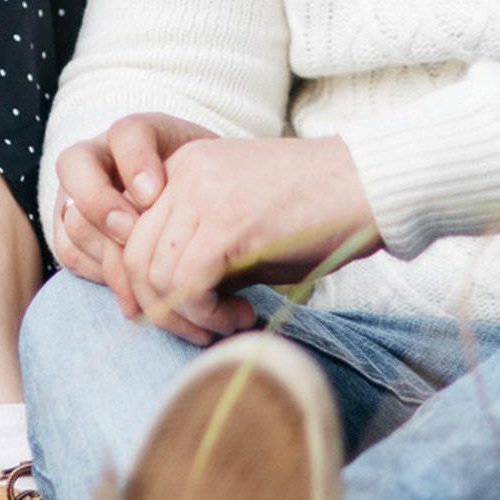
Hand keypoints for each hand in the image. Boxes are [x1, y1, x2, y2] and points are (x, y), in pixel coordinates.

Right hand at [53, 112, 216, 317]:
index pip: (127, 133)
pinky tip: (133, 297)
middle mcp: (102, 158)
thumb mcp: (219, 188)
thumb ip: (212, 199)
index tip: (157, 194)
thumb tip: (224, 241)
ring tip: (141, 284)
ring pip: (70, 214)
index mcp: (143, 137)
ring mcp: (80, 194)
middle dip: (101, 203)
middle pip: (75, 165)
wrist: (199, 212)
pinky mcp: (73, 231)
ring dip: (102, 249)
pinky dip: (98, 273)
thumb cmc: (213, 197)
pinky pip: (69, 250)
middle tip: (130, 232)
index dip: (135, 161)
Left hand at [120, 135, 380, 339]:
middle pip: (133, 258)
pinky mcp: (225, 222)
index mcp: (180, 169)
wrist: (370, 185)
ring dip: (190, 316)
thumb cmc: (316, 212)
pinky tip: (244, 315)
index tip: (181, 315)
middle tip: (204, 330)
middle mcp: (180, 174)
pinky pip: (188, 284)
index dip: (145, 286)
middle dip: (161, 309)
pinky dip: (209, 314)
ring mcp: (200, 194)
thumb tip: (168, 310)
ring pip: (156, 275)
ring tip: (232, 320)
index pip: (129, 236)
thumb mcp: (241, 228)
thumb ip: (199, 254)